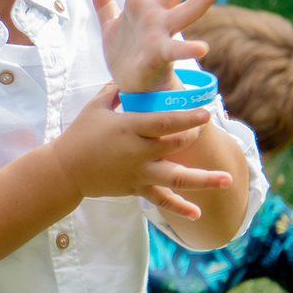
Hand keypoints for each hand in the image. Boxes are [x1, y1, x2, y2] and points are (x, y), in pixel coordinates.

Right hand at [49, 87, 233, 222]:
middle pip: (176, 144)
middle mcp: (139, 152)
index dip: (188, 118)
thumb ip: (115, 91)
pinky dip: (179, 208)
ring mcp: (140, 172)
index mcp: (130, 128)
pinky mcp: (137, 188)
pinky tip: (197, 213)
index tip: (206, 114)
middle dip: (192, 136)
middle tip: (202, 130)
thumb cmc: (79, 134)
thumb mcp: (96, 107)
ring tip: (227, 179)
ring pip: (177, 177)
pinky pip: (161, 200)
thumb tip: (130, 78)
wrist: (65, 170)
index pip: (165, 122)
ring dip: (204, 179)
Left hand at [93, 0, 222, 93]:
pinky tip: (203, 48)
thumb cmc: (126, 56)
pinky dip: (190, 49)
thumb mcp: (111, 28)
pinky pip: (178, 50)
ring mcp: (163, 33)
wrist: (133, 87)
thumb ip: (107, 8)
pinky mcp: (162, 54)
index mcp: (143, 5)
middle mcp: (158, 15)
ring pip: (186, 11)